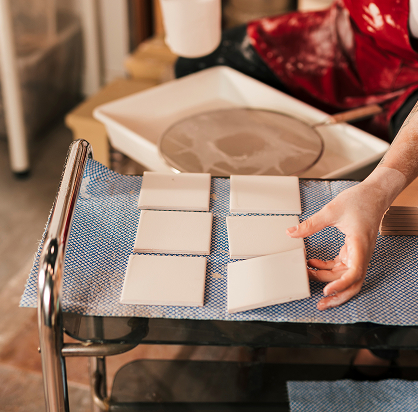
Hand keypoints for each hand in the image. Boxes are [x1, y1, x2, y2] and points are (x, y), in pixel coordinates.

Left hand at [286, 181, 390, 309]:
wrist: (374, 194)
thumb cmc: (359, 201)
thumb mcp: (331, 210)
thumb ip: (311, 224)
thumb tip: (291, 232)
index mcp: (359, 245)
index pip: (354, 272)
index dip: (341, 285)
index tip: (327, 291)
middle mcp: (361, 253)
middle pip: (352, 283)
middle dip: (336, 295)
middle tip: (319, 302)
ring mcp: (358, 254)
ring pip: (346, 277)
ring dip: (328, 281)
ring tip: (309, 279)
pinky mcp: (354, 251)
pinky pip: (341, 267)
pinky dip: (327, 269)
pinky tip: (314, 264)